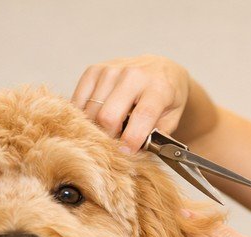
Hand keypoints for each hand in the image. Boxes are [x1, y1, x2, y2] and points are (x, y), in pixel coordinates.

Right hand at [72, 55, 190, 153]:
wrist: (160, 68)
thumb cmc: (166, 98)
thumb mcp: (172, 118)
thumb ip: (156, 137)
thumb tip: (135, 154)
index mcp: (158, 87)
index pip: (142, 116)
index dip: (131, 140)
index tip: (125, 153)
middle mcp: (133, 74)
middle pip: (108, 116)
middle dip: (109, 137)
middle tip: (115, 143)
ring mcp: (110, 70)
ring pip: (91, 111)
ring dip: (96, 127)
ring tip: (109, 129)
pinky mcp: (94, 70)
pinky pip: (78, 101)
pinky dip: (84, 115)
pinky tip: (95, 119)